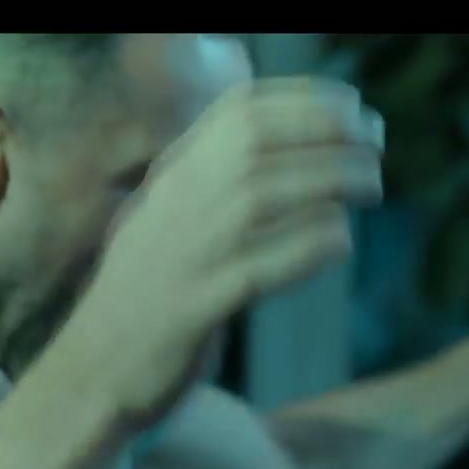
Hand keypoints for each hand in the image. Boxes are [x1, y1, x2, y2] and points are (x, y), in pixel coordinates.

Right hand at [57, 78, 383, 429]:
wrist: (92, 369)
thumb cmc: (152, 293)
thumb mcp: (178, 218)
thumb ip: (225, 181)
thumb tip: (308, 150)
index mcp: (173, 176)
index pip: (237, 111)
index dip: (304, 99)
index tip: (355, 106)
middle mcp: (173, 204)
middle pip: (253, 142)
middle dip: (325, 131)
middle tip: (377, 142)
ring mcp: (179, 255)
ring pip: (259, 196)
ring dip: (327, 181)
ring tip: (373, 185)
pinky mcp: (190, 308)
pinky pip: (255, 269)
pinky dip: (306, 248)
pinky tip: (341, 244)